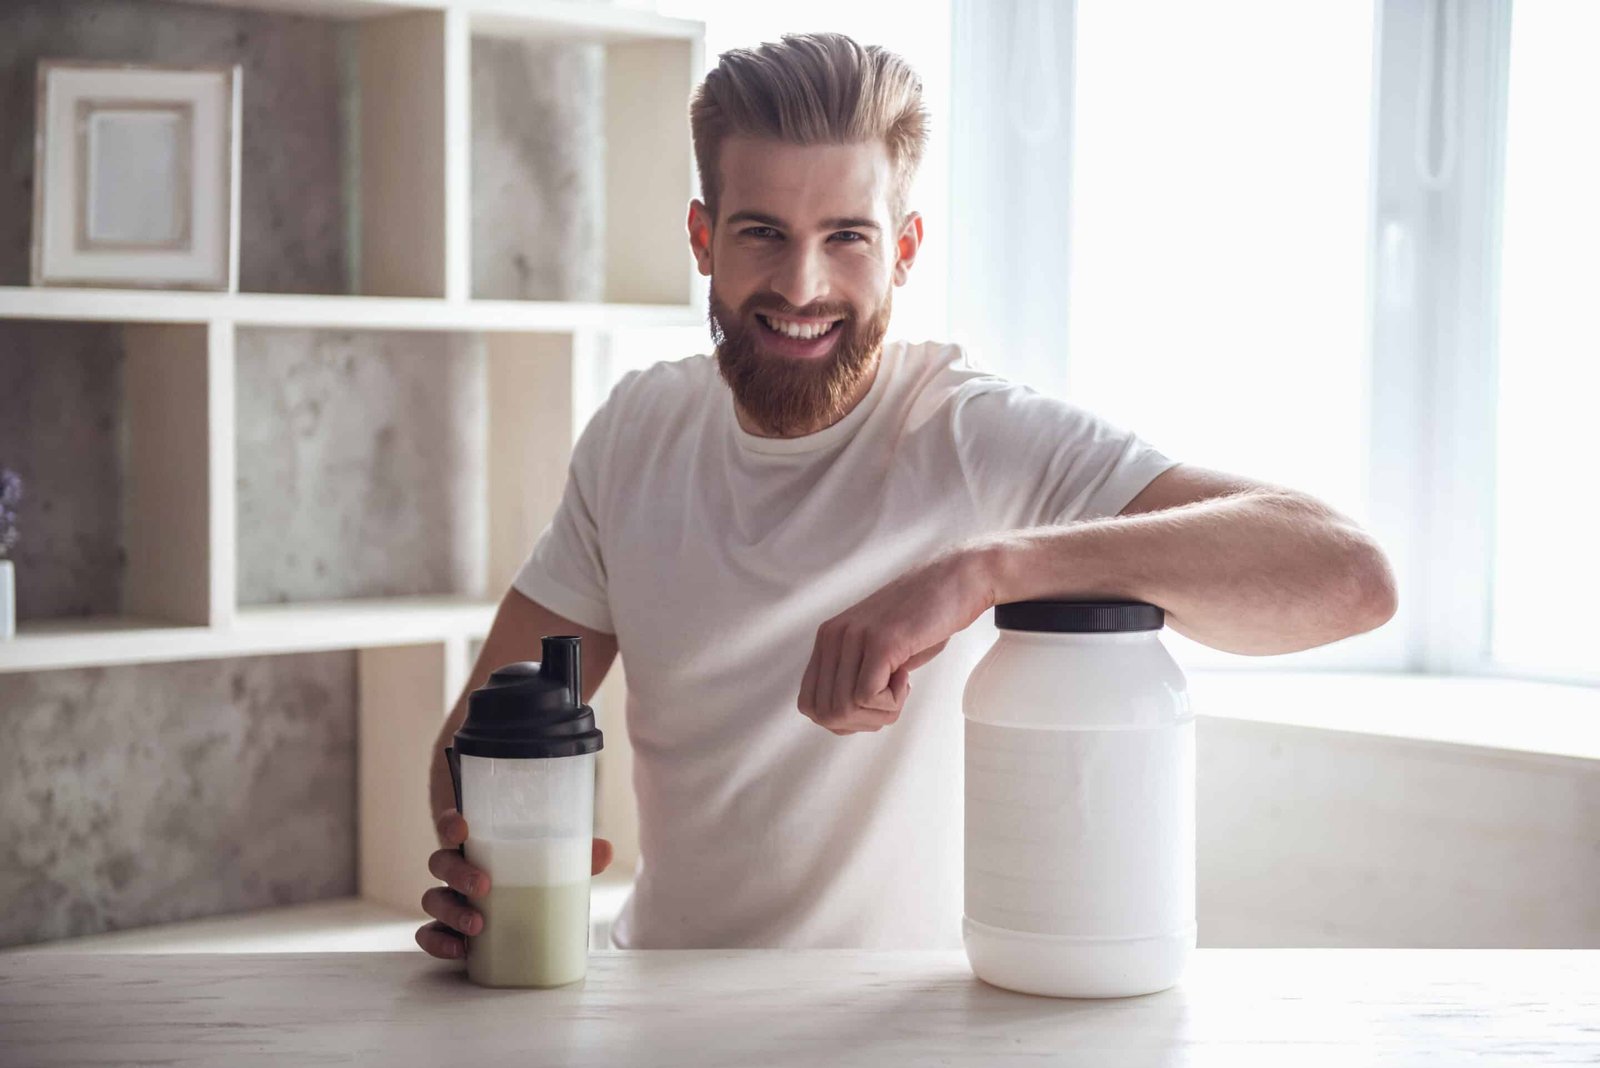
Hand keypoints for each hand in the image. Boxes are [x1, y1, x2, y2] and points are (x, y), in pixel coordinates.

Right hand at [415, 808, 614, 960]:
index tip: (462, 828)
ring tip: (478, 926)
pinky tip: (458, 950)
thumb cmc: (532, 878)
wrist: (521, 917)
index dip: (451, 824)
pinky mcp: (446, 930)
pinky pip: (429, 935)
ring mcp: (449, 900)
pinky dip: (437, 942)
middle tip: (483, 885)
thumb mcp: (553, 865)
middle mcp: (457, 870)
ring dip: (451, 910)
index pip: (453, 826)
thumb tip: (605, 850)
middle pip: (440, 863)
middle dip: (458, 872)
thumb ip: (575, 856)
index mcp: (478, 845)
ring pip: (432, 899)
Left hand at [798, 542, 996, 734]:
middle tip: (891, 698)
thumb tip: (840, 720)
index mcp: (827, 638)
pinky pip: (867, 698)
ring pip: (845, 710)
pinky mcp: (881, 642)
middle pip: (827, 714)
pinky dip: (892, 703)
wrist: (957, 582)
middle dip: (863, 721)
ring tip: (901, 685)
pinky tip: (907, 677)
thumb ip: (853, 675)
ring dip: (880, 712)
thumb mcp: (876, 650)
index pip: (809, 704)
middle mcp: (833, 636)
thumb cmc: (924, 622)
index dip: (842, 720)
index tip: (873, 703)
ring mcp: (855, 637)